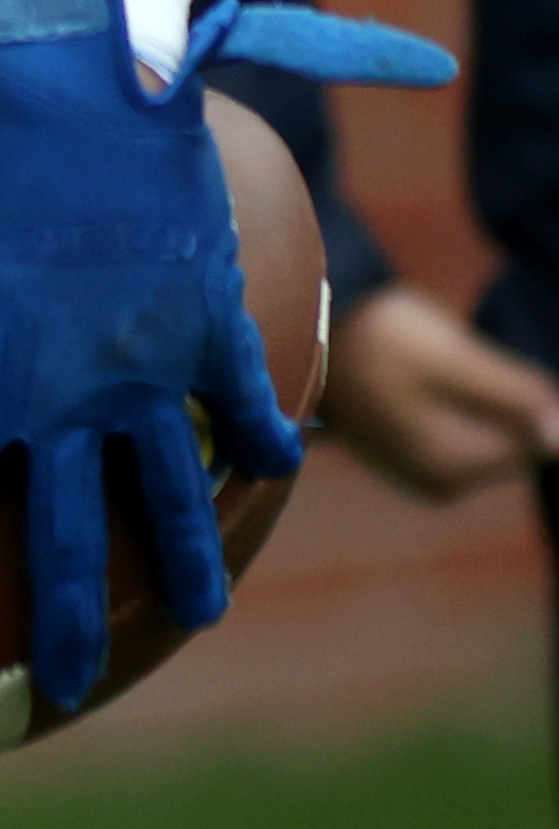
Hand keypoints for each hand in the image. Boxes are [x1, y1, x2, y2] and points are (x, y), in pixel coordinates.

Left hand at [0, 0, 454, 709]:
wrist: (61, 73)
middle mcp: (59, 406)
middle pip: (69, 551)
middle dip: (66, 630)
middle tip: (60, 689)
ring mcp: (143, 371)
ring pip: (174, 499)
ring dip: (186, 564)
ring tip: (196, 614)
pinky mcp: (207, 323)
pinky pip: (246, 402)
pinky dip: (261, 439)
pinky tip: (268, 468)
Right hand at [320, 283, 558, 502]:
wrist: (293, 344)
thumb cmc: (370, 343)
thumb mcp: (449, 358)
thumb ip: (514, 397)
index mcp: (457, 467)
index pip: (541, 437)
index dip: (530, 394)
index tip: (480, 362)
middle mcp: (446, 485)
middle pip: (517, 437)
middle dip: (503, 396)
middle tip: (450, 357)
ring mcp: (429, 476)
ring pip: (493, 432)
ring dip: (480, 396)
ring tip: (428, 365)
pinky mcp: (418, 460)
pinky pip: (467, 432)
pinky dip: (459, 403)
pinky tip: (421, 379)